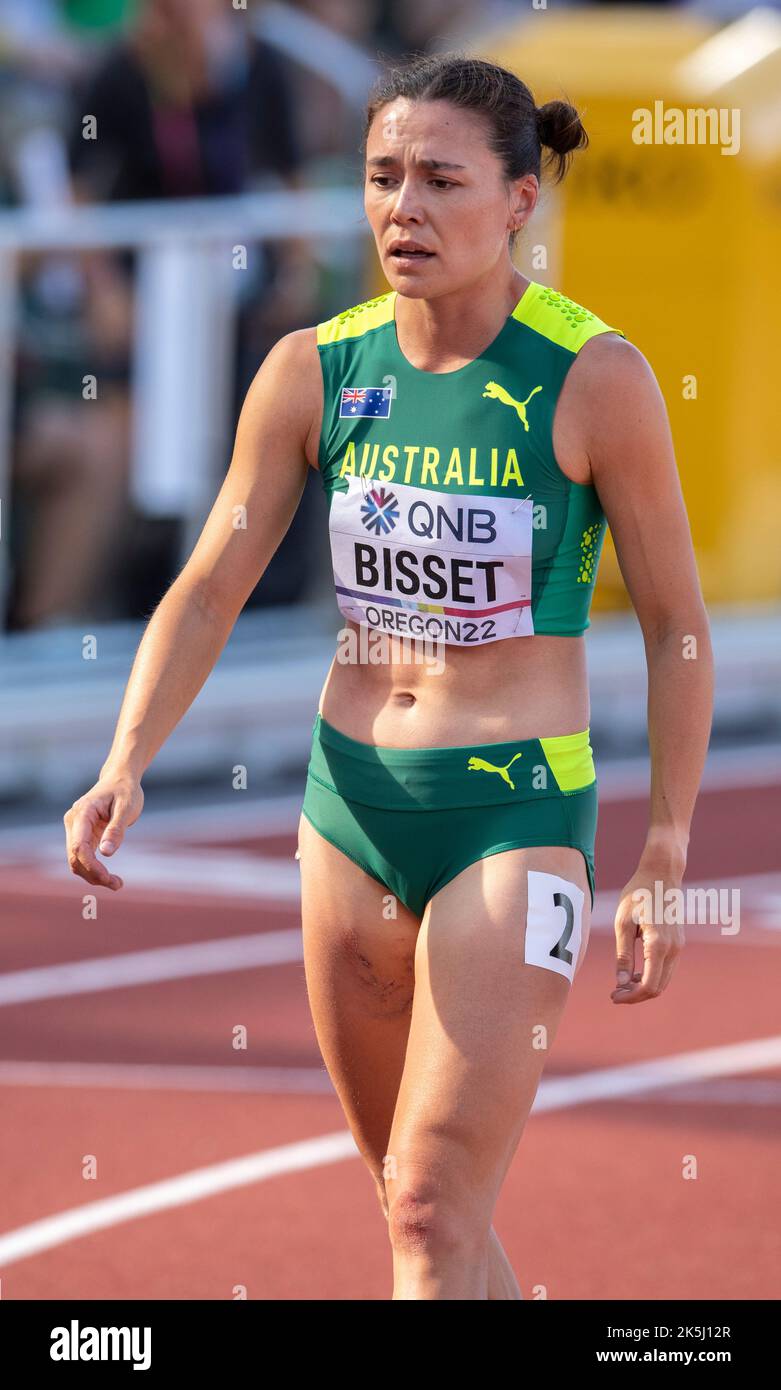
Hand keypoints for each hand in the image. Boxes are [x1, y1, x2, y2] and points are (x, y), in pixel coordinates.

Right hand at [63, 774, 143, 890]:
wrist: (120, 779)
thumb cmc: (125, 790)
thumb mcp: (127, 808)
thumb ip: (116, 830)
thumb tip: (106, 854)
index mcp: (82, 813)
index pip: (78, 846)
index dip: (91, 866)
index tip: (108, 879)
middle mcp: (73, 822)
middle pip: (75, 857)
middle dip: (93, 875)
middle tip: (118, 885)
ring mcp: (75, 829)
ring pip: (76, 861)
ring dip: (93, 876)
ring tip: (117, 883)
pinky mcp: (81, 835)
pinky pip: (83, 857)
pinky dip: (94, 870)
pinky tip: (110, 877)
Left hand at [611, 869, 684, 1003]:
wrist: (661, 873)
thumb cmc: (638, 893)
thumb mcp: (623, 923)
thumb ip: (623, 955)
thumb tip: (622, 982)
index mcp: (658, 944)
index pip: (648, 985)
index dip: (631, 997)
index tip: (613, 996)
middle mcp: (673, 949)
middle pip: (658, 987)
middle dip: (636, 995)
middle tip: (615, 994)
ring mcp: (679, 946)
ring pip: (664, 980)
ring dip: (644, 987)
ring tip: (622, 985)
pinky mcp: (678, 943)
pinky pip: (666, 969)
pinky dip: (652, 976)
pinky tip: (634, 974)